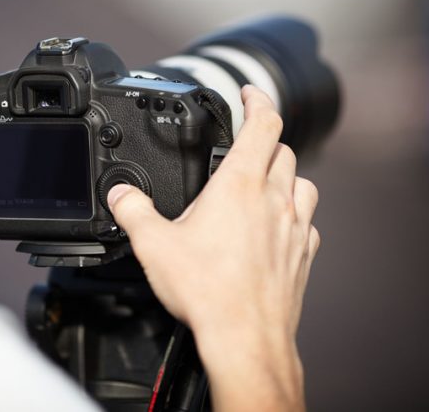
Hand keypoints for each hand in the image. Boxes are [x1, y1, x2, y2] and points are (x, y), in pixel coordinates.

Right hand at [106, 85, 319, 410]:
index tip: (248, 92)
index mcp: (240, 185)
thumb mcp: (154, 245)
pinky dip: (293, 215)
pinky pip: (307, 222)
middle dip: (264, 140)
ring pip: (303, 183)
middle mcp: (274, 200)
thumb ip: (133, 211)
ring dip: (284, 175)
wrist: (246, 337)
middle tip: (244, 146)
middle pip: (283, 150)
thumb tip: (121, 195)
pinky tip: (275, 228)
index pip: (264, 122)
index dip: (258, 98)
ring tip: (262, 184)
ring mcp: (294, 227)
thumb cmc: (208, 291)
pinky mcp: (303, 255)